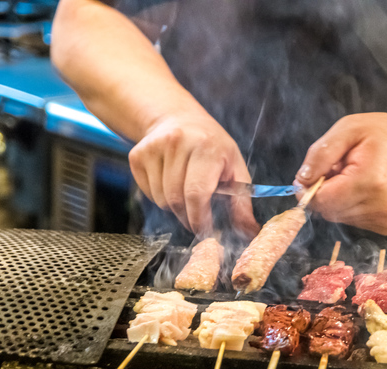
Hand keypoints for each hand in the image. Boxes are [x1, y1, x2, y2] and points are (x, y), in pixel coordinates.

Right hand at [129, 110, 259, 237]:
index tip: (206, 230)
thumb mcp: (235, 167)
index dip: (200, 219)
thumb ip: (242, 201)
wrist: (179, 118)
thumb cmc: (212, 146)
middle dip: (188, 218)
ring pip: (161, 200)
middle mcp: (177, 143)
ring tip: (186, 193)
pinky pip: (148, 193)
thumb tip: (249, 231)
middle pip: (176, 200)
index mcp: (206, 147)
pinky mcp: (137, 156)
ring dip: (175, 207)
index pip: (196, 193)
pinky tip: (171, 183)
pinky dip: (160, 197)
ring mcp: (154, 148)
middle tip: (198, 219)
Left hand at [294, 113, 386, 235]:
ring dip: (340, 198)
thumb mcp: (350, 129)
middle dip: (327, 191)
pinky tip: (368, 189)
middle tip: (343, 168)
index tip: (319, 171)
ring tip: (358, 176)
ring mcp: (385, 220)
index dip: (311, 187)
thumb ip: (321, 154)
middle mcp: (380, 207)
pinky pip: (354, 221)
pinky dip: (353, 206)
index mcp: (369, 181)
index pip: (321, 201)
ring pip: (340, 217)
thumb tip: (301, 181)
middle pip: (328, 211)